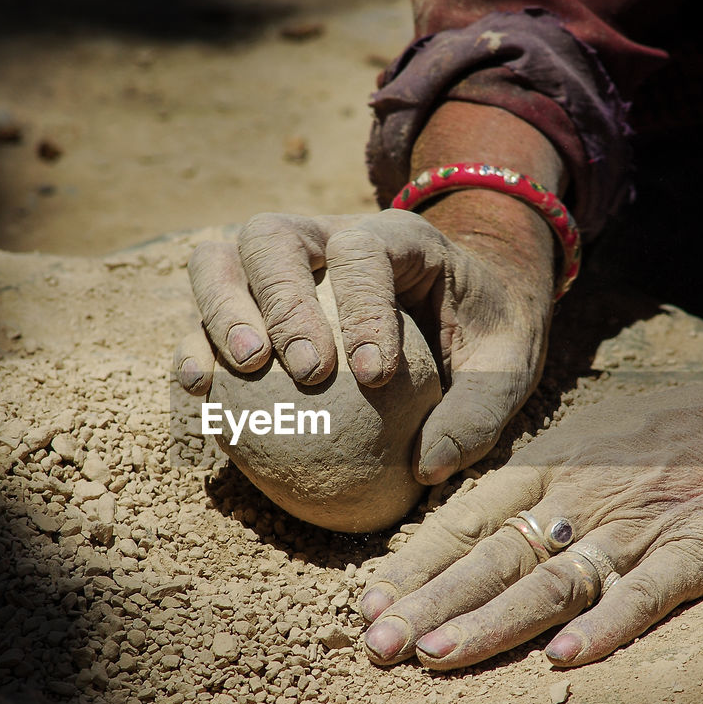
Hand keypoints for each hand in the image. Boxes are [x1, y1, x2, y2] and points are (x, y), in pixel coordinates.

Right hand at [175, 205, 553, 483]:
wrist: (465, 305)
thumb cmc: (484, 334)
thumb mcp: (506, 368)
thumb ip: (476, 413)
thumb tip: (429, 467)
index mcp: (396, 238)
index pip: (363, 252)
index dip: (361, 307)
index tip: (373, 375)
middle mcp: (325, 237)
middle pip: (272, 236)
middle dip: (280, 300)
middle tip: (306, 370)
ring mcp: (279, 265)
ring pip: (219, 259)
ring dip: (220, 310)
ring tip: (243, 370)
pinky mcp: (250, 304)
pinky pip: (203, 314)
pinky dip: (196, 346)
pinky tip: (201, 393)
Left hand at [357, 361, 702, 668]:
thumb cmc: (675, 430)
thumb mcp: (589, 440)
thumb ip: (532, 485)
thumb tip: (464, 528)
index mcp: (551, 464)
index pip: (467, 518)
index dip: (416, 564)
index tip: (367, 602)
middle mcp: (582, 498)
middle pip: (494, 556)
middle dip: (430, 603)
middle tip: (375, 646)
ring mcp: (638, 528)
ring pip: (552, 582)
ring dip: (491, 622)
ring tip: (435, 654)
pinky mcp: (698, 554)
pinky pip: (645, 595)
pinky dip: (606, 626)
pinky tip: (564, 658)